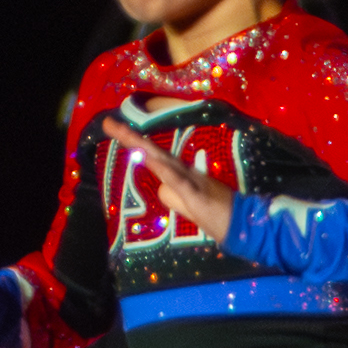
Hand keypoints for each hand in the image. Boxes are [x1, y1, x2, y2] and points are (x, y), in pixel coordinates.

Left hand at [95, 111, 235, 240]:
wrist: (241, 225)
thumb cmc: (216, 214)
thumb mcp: (187, 204)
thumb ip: (173, 194)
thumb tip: (161, 186)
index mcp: (178, 174)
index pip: (152, 155)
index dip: (133, 142)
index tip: (113, 128)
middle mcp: (182, 172)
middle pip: (152, 151)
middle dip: (129, 137)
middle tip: (107, 123)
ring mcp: (189, 181)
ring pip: (162, 161)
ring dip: (143, 148)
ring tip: (123, 133)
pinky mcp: (196, 194)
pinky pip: (178, 180)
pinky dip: (164, 170)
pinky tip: (150, 160)